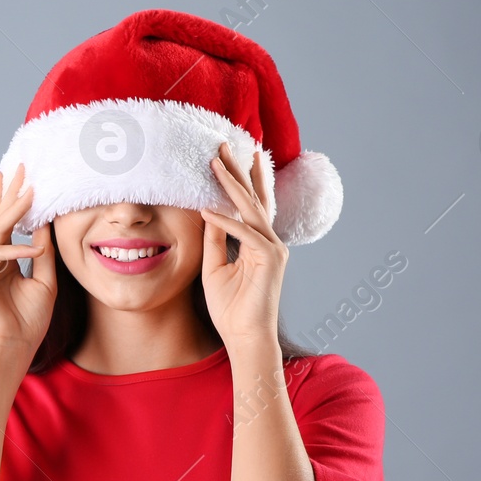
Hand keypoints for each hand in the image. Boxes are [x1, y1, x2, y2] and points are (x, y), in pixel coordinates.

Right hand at [0, 166, 57, 357]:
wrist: (13, 347)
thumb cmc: (28, 321)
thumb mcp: (45, 279)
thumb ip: (43, 252)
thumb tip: (45, 224)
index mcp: (2, 261)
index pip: (5, 224)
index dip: (9, 199)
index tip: (16, 175)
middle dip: (9, 192)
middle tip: (20, 166)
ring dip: (14, 210)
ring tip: (31, 191)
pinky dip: (17, 250)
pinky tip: (35, 248)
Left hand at [197, 141, 287, 356]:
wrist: (245, 336)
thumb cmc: (230, 307)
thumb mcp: (214, 266)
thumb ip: (214, 239)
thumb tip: (207, 212)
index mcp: (258, 242)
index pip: (248, 204)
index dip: (237, 180)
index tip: (224, 157)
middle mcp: (270, 240)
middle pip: (252, 197)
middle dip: (237, 169)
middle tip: (223, 143)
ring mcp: (273, 248)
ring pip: (250, 209)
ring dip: (231, 184)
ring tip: (215, 162)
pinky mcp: (270, 259)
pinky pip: (245, 234)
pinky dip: (226, 222)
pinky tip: (207, 210)